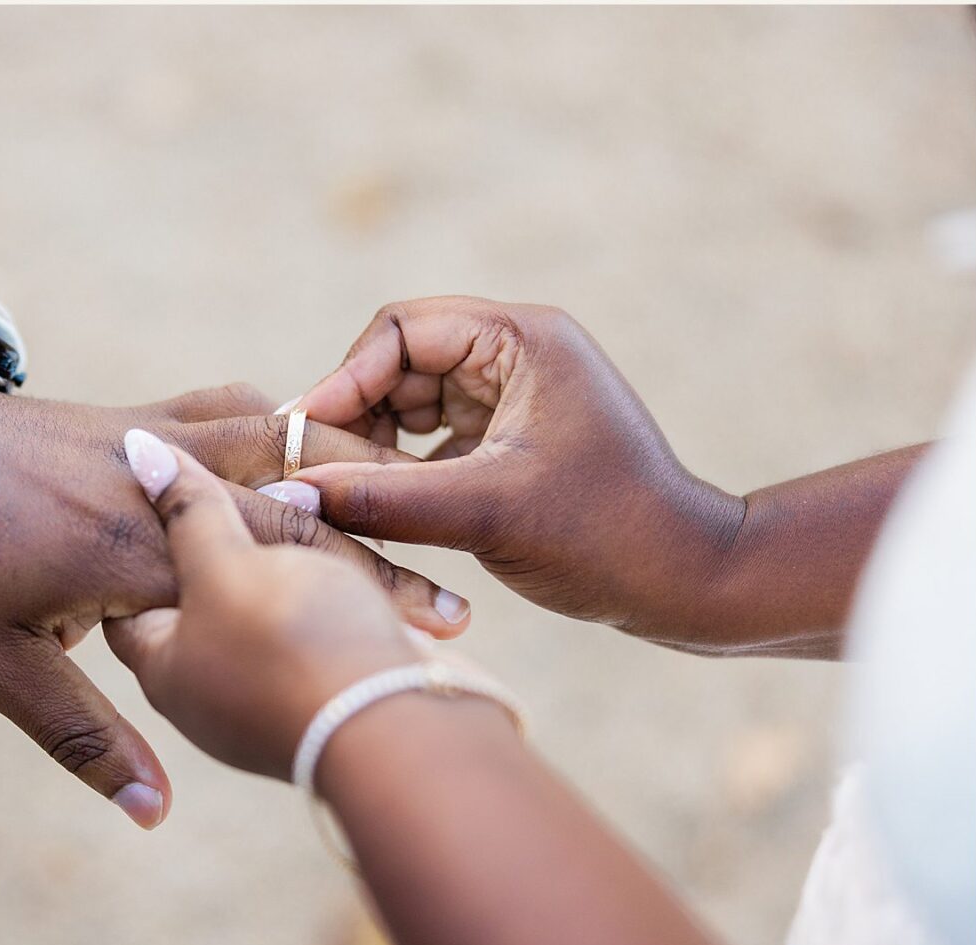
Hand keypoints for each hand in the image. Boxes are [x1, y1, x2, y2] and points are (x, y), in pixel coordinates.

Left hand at [0, 384, 471, 824]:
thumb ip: (84, 734)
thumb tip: (155, 811)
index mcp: (129, 549)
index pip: (272, 579)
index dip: (357, 613)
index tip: (423, 651)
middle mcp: (157, 482)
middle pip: (300, 511)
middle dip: (385, 562)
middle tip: (456, 609)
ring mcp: (153, 433)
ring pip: (283, 442)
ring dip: (351, 484)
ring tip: (418, 528)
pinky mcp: (141, 412)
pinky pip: (240, 407)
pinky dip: (291, 432)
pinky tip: (318, 462)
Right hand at [279, 297, 747, 647]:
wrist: (687, 583)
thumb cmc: (603, 537)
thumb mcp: (483, 514)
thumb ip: (382, 499)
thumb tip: (289, 493)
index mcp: (521, 338)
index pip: (401, 329)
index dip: (343, 380)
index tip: (302, 435)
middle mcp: (517, 352)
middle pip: (398, 362)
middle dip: (354, 415)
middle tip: (312, 473)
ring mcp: (514, 395)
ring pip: (410, 402)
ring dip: (373, 445)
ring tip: (346, 496)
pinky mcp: (509, 437)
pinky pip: (432, 437)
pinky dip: (400, 468)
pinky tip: (380, 508)